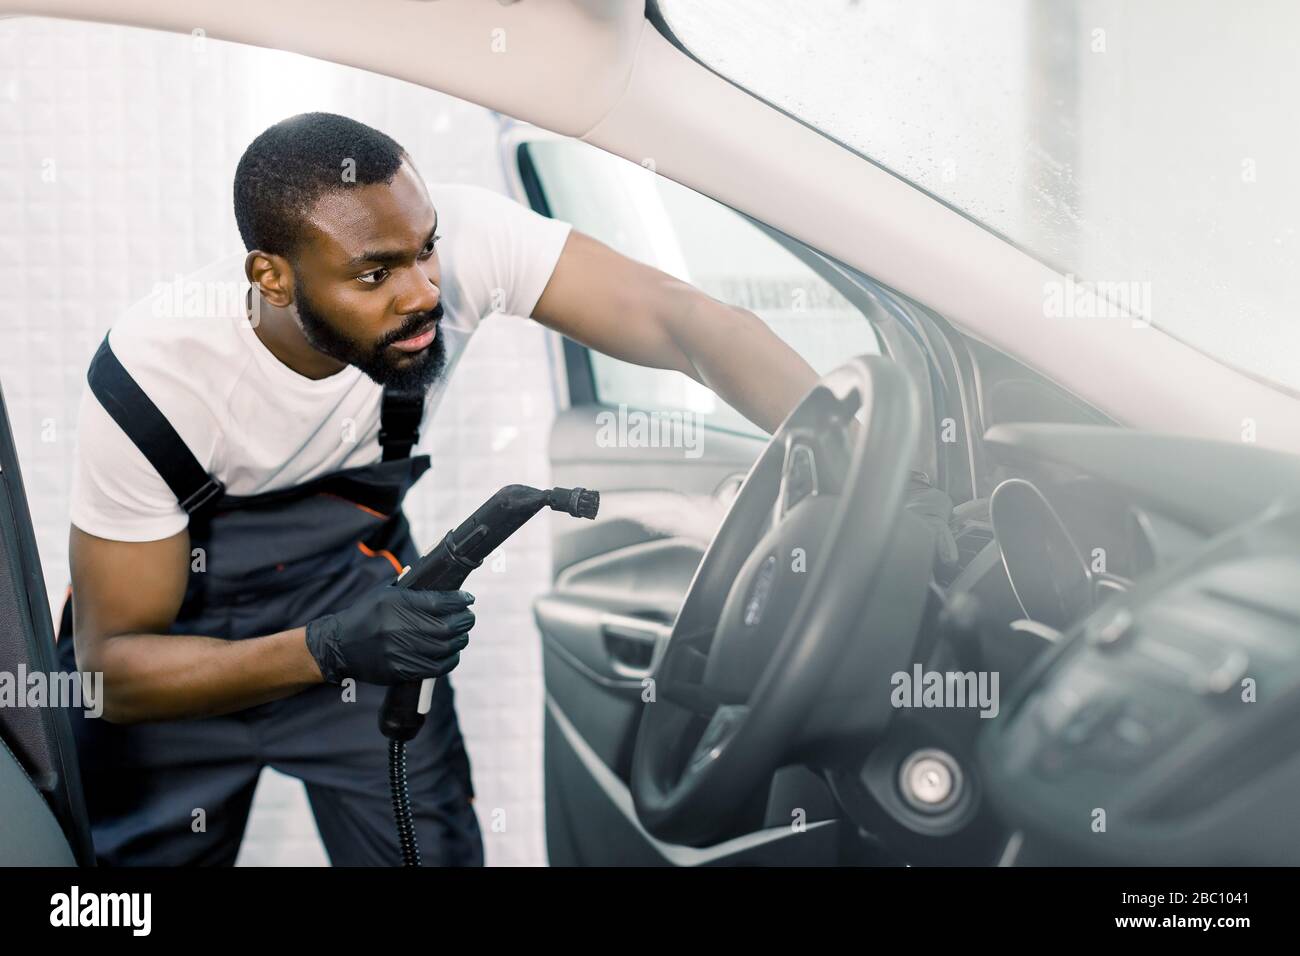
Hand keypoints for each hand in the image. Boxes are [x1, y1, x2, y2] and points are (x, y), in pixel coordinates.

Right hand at [304, 584, 475, 684]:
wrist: (339, 646)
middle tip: (468, 616)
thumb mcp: (384, 593)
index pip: (439, 602)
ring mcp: (399, 651)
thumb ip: (412, 589)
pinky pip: (436, 667)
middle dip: (464, 620)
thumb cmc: (365, 615)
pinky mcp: (401, 670)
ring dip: (460, 639)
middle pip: (447, 626)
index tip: (467, 598)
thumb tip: (442, 581)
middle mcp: (398, 627)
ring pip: (445, 647)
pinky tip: (452, 652)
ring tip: (462, 633)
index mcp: (395, 603)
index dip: (459, 600)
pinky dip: (450, 659)